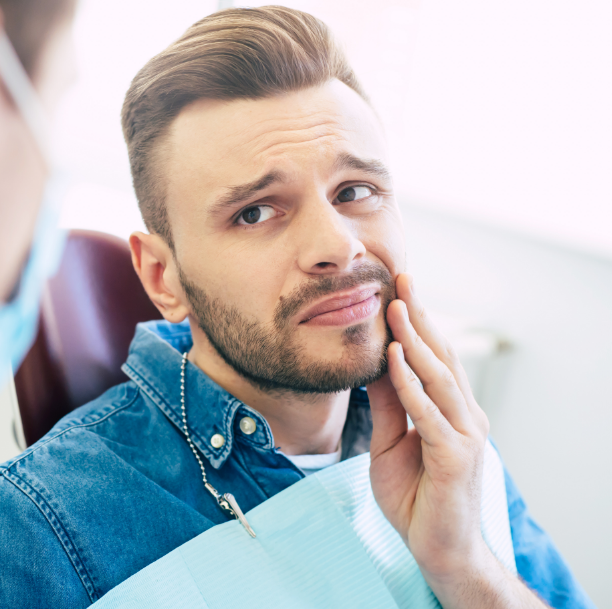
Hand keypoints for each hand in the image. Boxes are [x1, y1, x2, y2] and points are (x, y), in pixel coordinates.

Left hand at [367, 274, 546, 607]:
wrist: (437, 550)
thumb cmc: (415, 497)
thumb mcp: (389, 442)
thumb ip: (386, 405)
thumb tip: (374, 365)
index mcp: (452, 412)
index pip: (435, 357)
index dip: (419, 323)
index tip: (400, 289)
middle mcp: (465, 417)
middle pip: (442, 357)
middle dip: (421, 317)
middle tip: (403, 278)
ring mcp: (464, 436)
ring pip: (439, 378)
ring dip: (417, 340)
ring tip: (398, 306)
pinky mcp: (455, 458)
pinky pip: (428, 414)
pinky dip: (411, 384)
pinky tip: (397, 357)